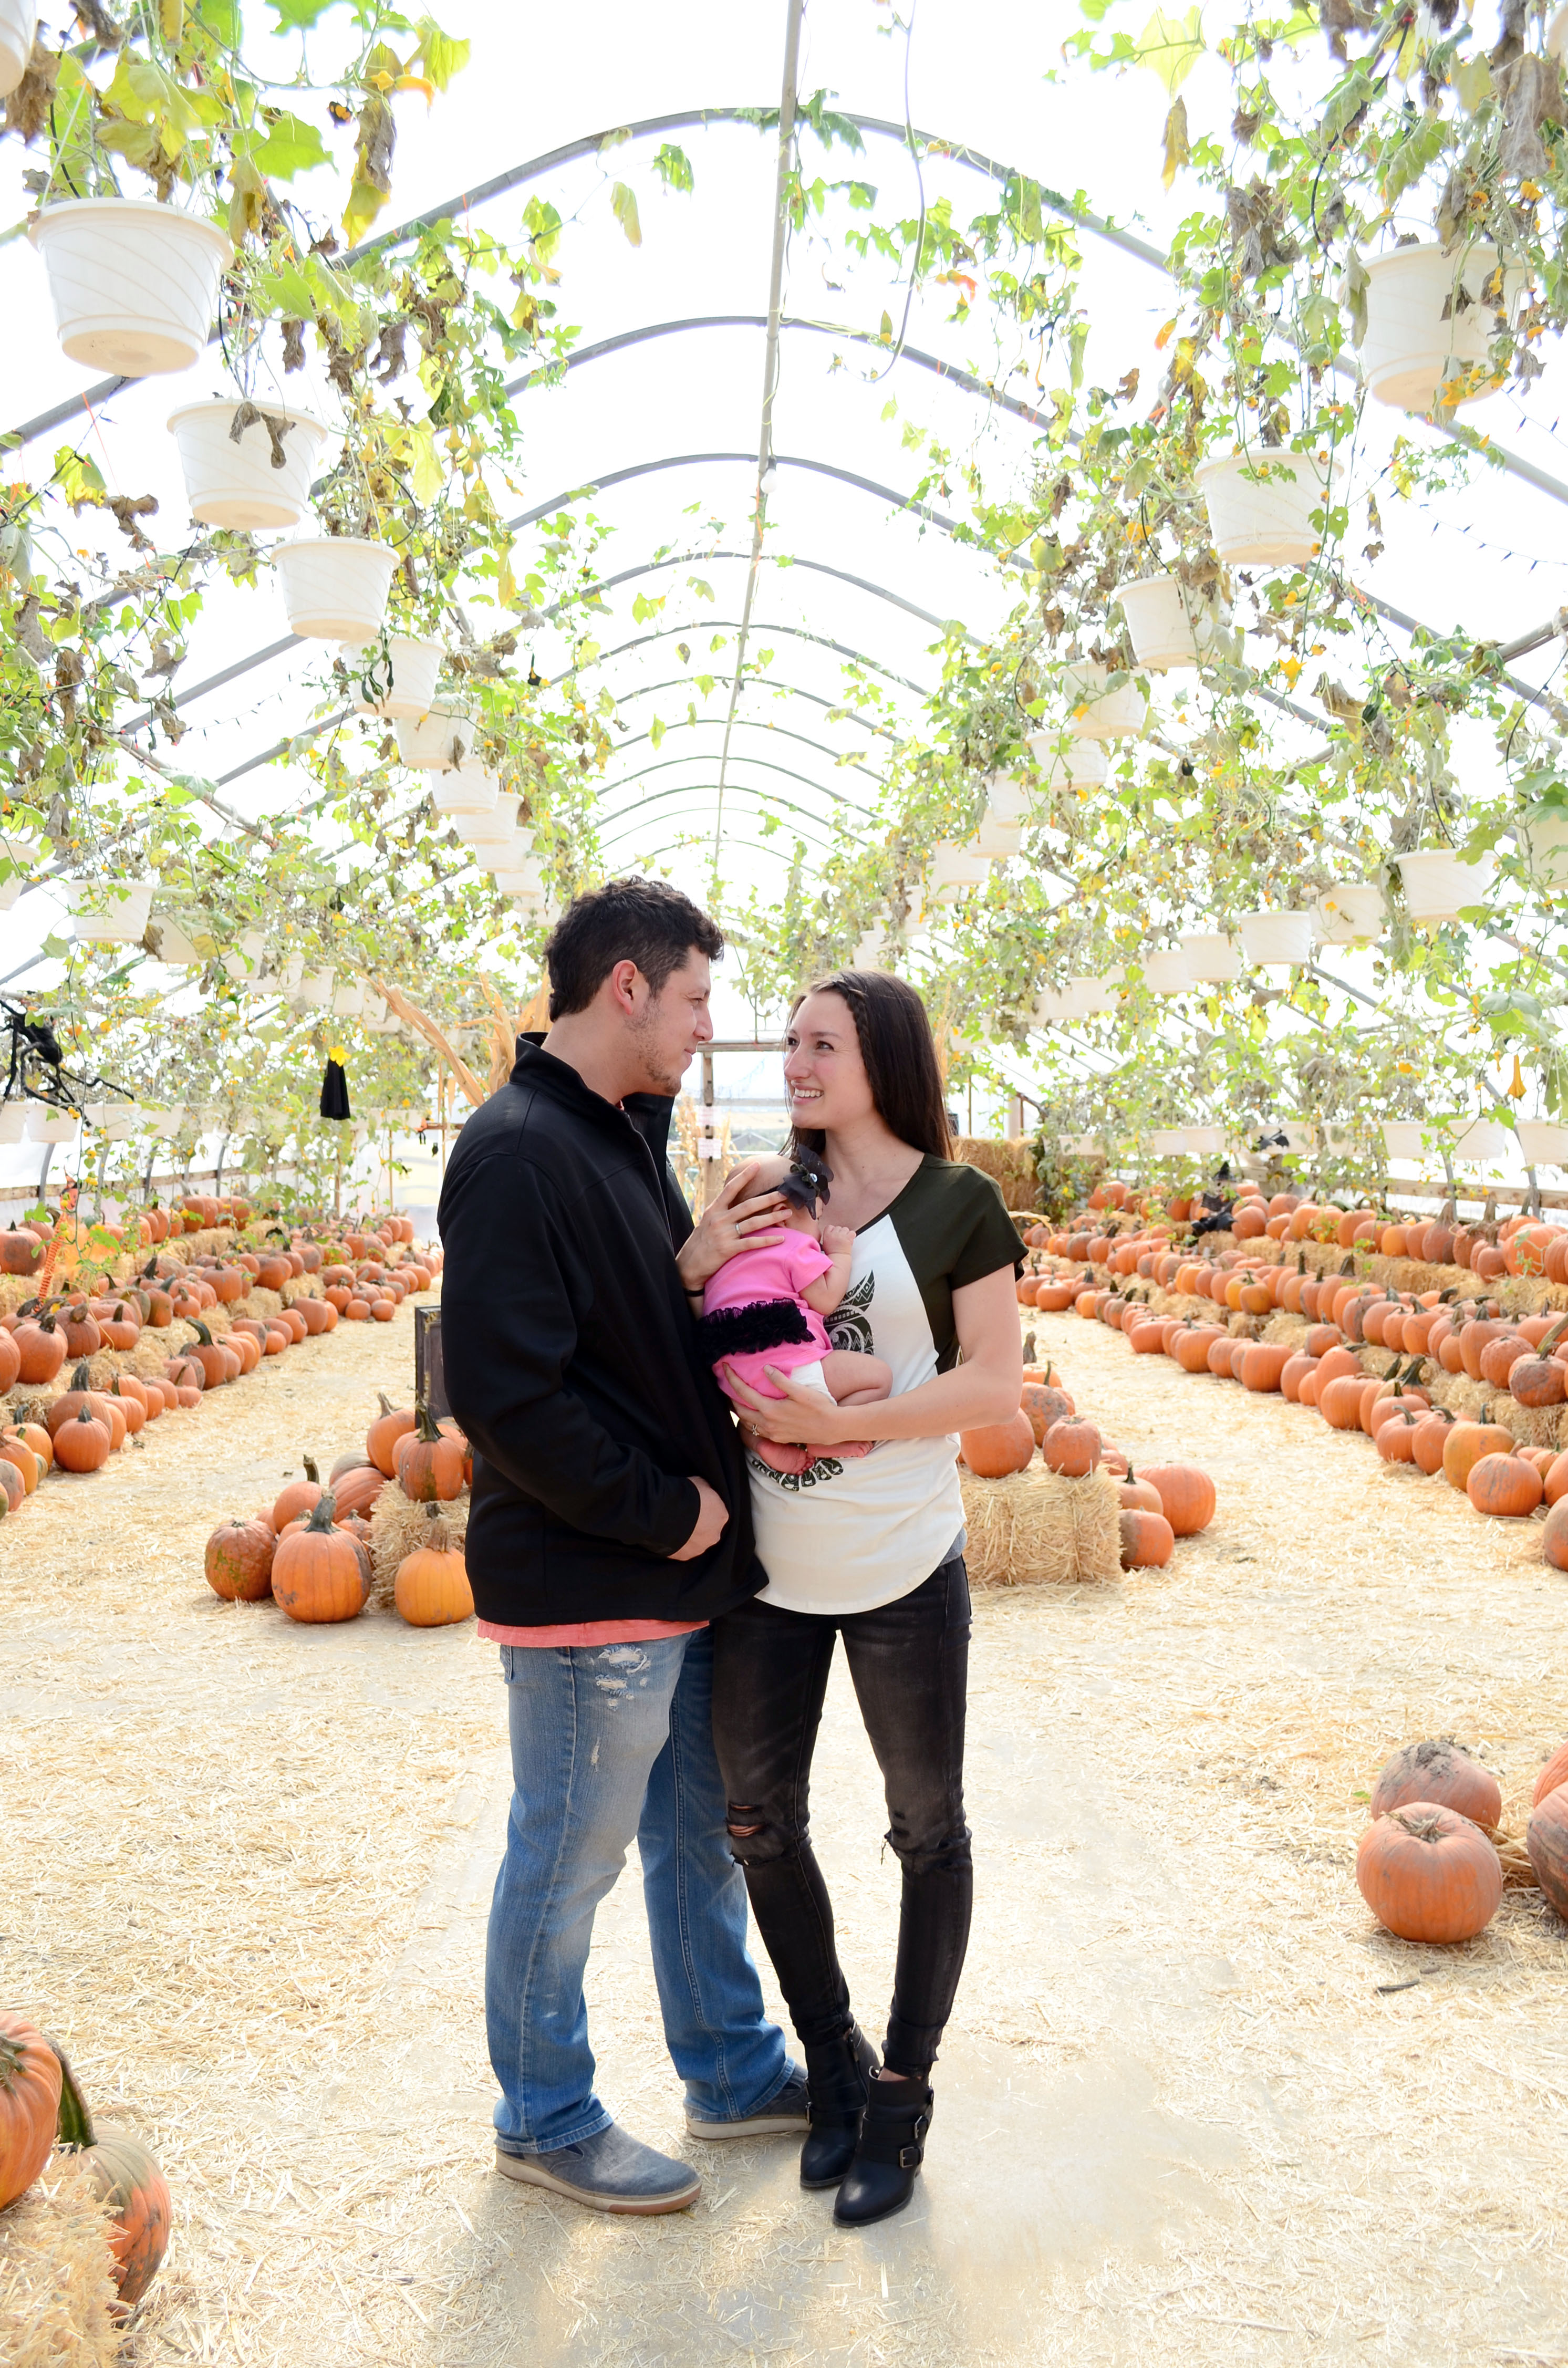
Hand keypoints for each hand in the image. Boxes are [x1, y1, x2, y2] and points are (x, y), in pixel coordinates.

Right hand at [669, 1475, 728, 1560]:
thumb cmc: (685, 1494)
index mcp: (722, 1516)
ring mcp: (700, 1548)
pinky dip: (678, 1544)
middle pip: (708, 1530)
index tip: (695, 1506)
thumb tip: (705, 1493)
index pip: (717, 1513)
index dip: (705, 1509)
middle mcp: (715, 1535)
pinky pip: (683, 1550)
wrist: (666, 1511)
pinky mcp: (686, 1556)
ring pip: (697, 1542)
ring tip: (675, 1527)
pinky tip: (669, 1535)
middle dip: (699, 1525)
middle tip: (685, 1517)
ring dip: (689, 1536)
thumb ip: (707, 1492)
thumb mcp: (701, 1483)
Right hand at [676, 1161, 788, 1290]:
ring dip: (773, 1217)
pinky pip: (752, 1243)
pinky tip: (781, 1238)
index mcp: (713, 1210)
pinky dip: (768, 1240)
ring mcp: (724, 1234)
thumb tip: (737, 1202)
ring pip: (753, 1223)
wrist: (688, 1265)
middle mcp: (719, 1219)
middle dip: (768, 1198)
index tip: (757, 1165)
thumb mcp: (707, 1222)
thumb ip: (721, 1212)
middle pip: (748, 1205)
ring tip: (788, 1213)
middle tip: (784, 1193)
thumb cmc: (700, 1243)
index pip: (731, 1188)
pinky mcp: (728, 1249)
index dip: (744, 1176)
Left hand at [725, 1364, 848, 1447]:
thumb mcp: (800, 1391)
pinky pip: (756, 1429)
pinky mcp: (777, 1438)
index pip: (744, 1393)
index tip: (725, 1368)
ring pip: (746, 1422)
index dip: (732, 1379)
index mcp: (771, 1410)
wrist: (831, 1428)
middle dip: (730, 1396)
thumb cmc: (818, 1407)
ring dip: (739, 1409)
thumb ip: (780, 1380)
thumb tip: (765, 1369)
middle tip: (727, 1383)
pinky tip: (753, 1412)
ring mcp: (772, 1433)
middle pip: (740, 1410)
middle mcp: (767, 1424)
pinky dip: (749, 1420)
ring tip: (736, 1397)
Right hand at [822, 1224, 854, 1256]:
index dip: (832, 1230)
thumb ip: (827, 1236)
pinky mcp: (849, 1238)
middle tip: (840, 1239)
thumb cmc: (832, 1254)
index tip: (834, 1234)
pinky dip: (852, 1236)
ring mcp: (842, 1235)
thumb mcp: (824, 1244)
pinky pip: (852, 1232)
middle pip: (838, 1227)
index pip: (830, 1227)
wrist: (838, 1260)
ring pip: (845, 1229)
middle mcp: (834, 1234)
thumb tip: (831, 1232)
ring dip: (846, 1233)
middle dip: (839, 1232)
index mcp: (827, 1235)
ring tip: (844, 1240)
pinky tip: (849, 1240)